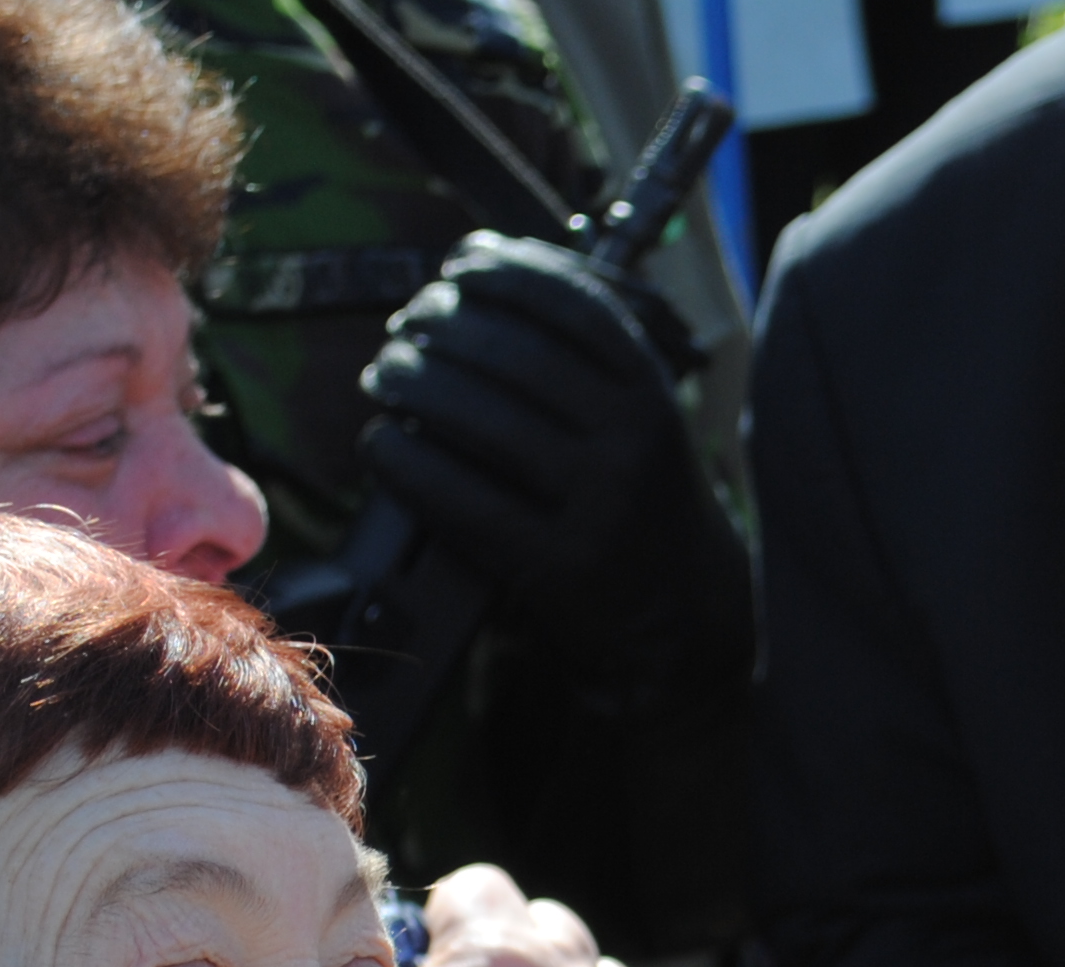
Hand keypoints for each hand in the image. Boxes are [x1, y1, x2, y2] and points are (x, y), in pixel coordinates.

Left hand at [358, 232, 749, 690]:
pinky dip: (404, 461)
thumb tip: (474, 261)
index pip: (570, 306)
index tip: (457, 267)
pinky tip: (381, 442)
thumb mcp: (638, 412)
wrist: (683, 607)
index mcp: (651, 393)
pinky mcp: (555, 565)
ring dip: (411, 382)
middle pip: (513, 355)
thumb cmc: (638, 491)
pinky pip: (458, 498)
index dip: (504, 273)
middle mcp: (631, 442)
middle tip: (404, 325)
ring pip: (479, 419)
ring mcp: (596, 506)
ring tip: (385, 373)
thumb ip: (577, 348)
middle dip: (440, 325)